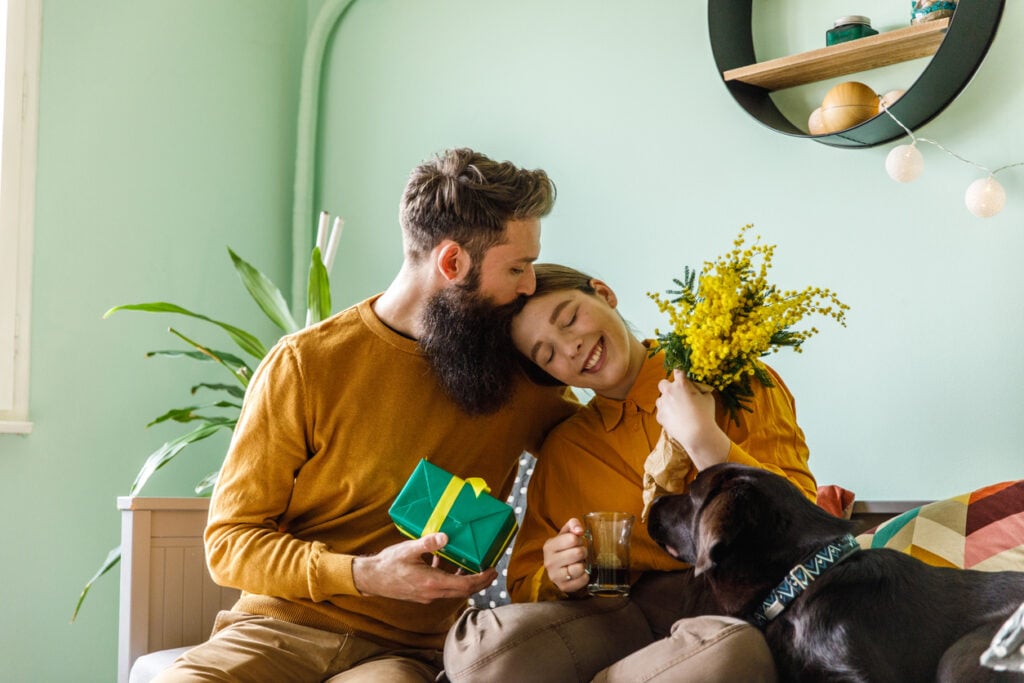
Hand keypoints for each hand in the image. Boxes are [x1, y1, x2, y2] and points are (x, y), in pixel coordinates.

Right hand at [352, 533, 496, 603]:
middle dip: (479, 582)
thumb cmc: (388, 564)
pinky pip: (443, 588)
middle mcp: (432, 592)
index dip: (481, 579)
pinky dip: (450, 579)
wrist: (371, 579)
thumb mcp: (409, 549)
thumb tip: (445, 536)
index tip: (492, 570)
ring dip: (466, 580)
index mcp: (432, 583)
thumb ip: (428, 543)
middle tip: (491, 570)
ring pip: (453, 591)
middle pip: (463, 591)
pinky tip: (445, 563)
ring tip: (474, 566)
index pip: (464, 585)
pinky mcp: (422, 594)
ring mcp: (427, 595)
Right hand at [543, 518, 588, 593]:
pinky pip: (583, 580)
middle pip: (578, 553)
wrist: (556, 569)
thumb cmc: (563, 549)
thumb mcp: (565, 534)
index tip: (575, 543)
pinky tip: (579, 573)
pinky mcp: (563, 586)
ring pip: (580, 568)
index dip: (578, 539)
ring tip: (578, 563)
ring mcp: (555, 576)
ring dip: (583, 564)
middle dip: (582, 551)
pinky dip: (585, 575)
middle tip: (578, 553)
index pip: (572, 539)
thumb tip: (579, 530)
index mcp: (549, 546)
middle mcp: (549, 562)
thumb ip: (573, 524)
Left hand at [655, 370, 729, 469]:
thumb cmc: (705, 414)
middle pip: (663, 383)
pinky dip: (666, 414)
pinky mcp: (659, 416)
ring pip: (660, 399)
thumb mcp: (708, 397)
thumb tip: (697, 386)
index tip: (682, 376)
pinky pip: (661, 412)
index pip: (678, 371)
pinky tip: (676, 419)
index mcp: (681, 384)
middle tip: (677, 394)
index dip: (680, 373)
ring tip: (677, 410)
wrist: (697, 434)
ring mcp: (662, 404)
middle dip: (668, 387)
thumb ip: (700, 388)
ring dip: (666, 402)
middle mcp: (669, 391)